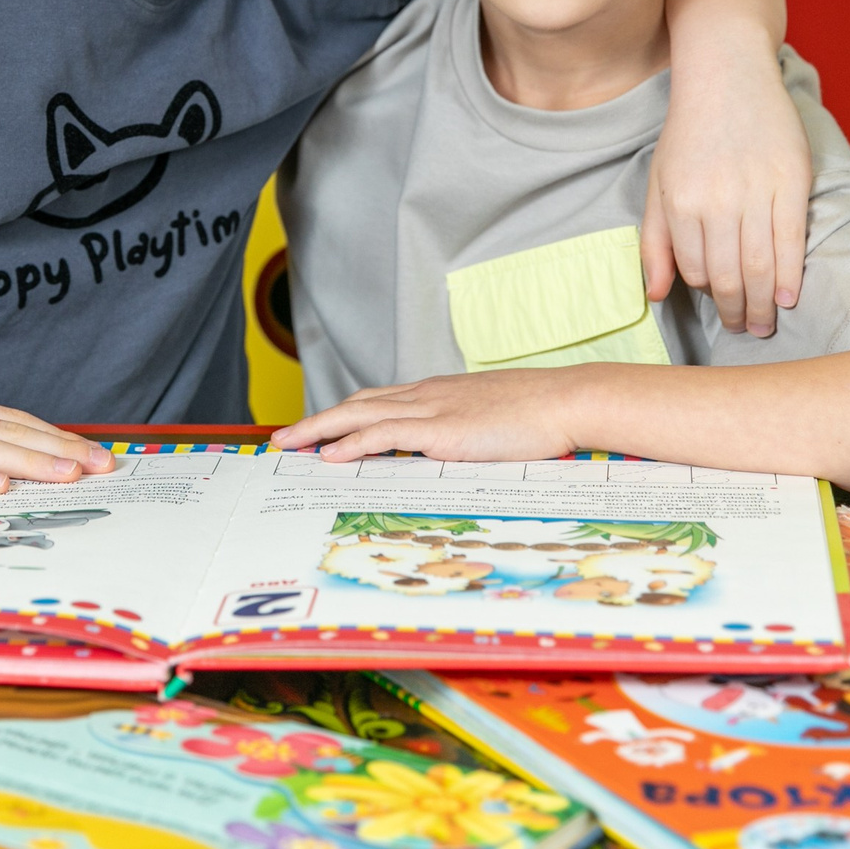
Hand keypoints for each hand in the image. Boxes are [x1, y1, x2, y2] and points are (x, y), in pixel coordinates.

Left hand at [271, 370, 588, 463]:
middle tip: (282, 439)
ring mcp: (431, 409)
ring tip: (289, 446)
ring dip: (318, 431)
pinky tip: (330, 455)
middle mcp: (426, 395)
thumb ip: (465, 430)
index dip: (342, 415)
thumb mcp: (492, 419)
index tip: (317, 429)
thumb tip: (453, 448)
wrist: (567, 400)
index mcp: (438, 393)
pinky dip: (351, 444)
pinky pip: (383, 435)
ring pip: (358, 415)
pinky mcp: (440, 430)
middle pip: (356, 404)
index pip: (377, 401)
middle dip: (316, 422)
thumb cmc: (540, 414)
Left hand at [648, 40, 809, 336]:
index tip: (720, 305)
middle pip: (730, 275)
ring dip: (765, 303)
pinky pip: (792, 240)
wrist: (727, 74)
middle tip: (747, 330)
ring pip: (761, 264)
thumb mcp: (658, 183)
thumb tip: (655, 295)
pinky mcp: (791, 179)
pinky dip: (792, 274)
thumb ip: (655, 241)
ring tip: (767, 322)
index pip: (694, 270)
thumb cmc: (688, 133)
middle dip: (738, 311)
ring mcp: (756, 190)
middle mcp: (717, 200)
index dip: (707, 294)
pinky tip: (791, 296)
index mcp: (680, 202)